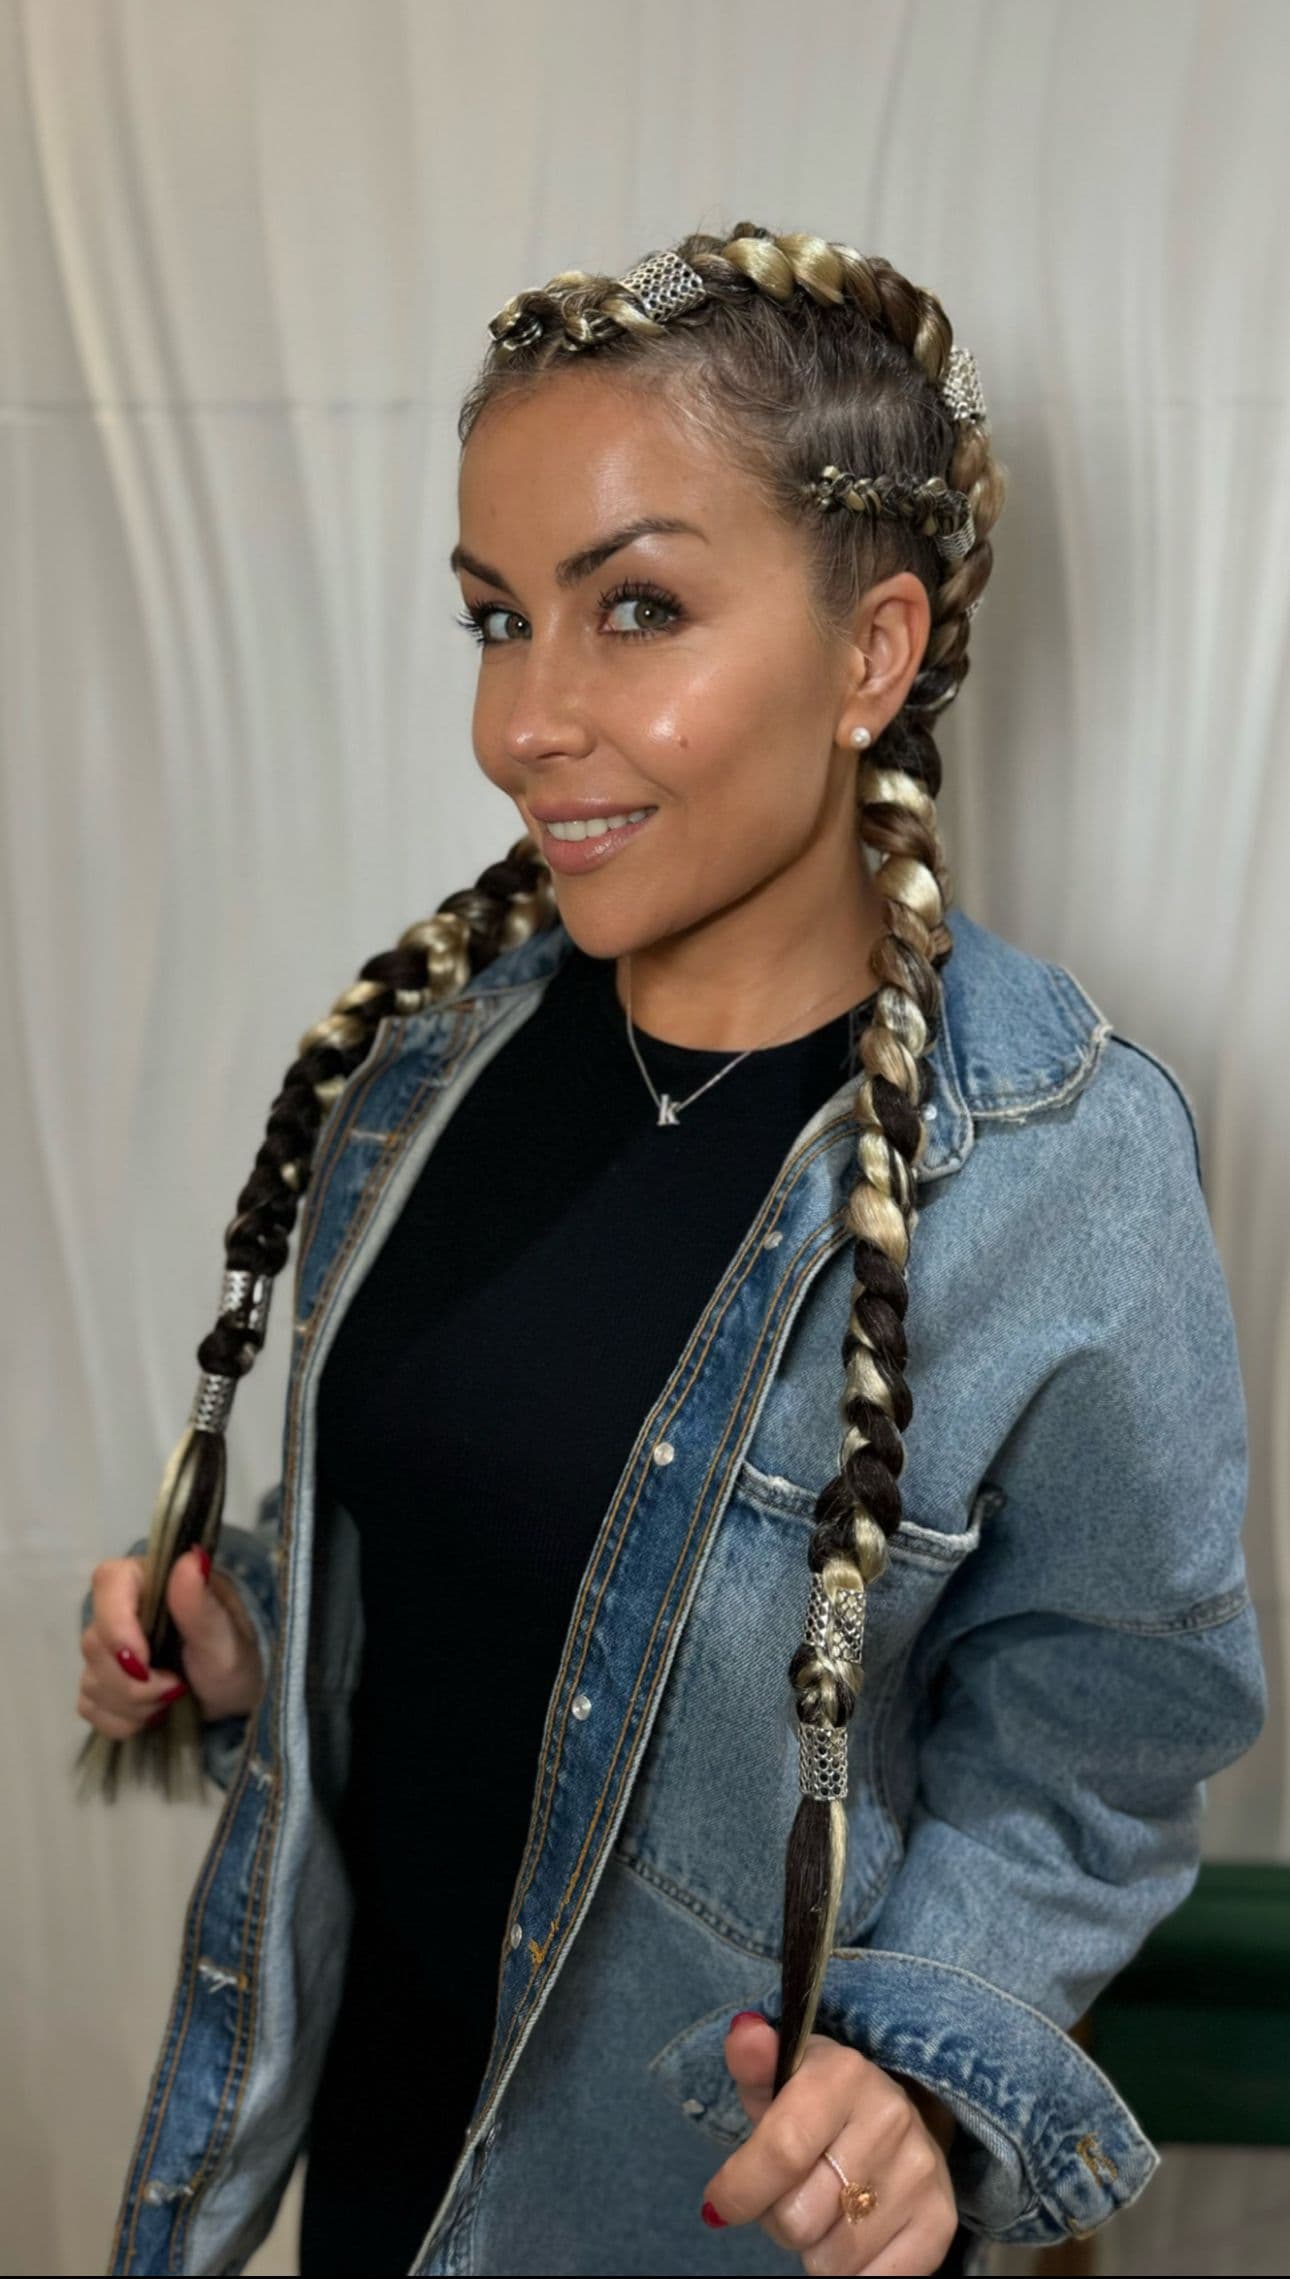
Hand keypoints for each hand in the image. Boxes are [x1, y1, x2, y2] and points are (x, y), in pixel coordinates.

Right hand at [77, 1548, 265, 1736]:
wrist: (234, 1703)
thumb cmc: (236, 1661)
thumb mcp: (228, 1639)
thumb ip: (202, 1605)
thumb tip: (191, 1558)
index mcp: (155, 1582)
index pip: (109, 1580)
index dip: (116, 1623)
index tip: (144, 1659)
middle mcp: (125, 1609)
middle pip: (94, 1642)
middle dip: (134, 1681)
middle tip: (176, 1688)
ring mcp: (109, 1649)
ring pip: (90, 1680)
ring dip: (134, 1704)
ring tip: (173, 1698)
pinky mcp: (102, 1684)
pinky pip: (89, 1707)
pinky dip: (123, 1721)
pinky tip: (154, 1714)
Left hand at [700, 2013, 957, 2274]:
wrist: (890, 2119)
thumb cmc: (816, 2103)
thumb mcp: (779, 2075)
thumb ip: (753, 2061)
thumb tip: (743, 2035)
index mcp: (844, 2074)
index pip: (782, 2152)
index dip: (740, 2190)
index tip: (719, 2203)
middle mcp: (891, 2118)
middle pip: (798, 2217)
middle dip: (776, 2217)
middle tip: (787, 2194)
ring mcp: (920, 2172)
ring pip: (830, 2258)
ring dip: (812, 2246)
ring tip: (822, 2209)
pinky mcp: (939, 2221)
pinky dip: (849, 2273)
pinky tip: (849, 2238)